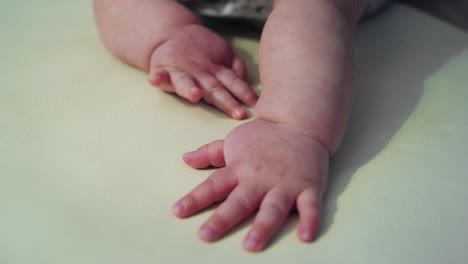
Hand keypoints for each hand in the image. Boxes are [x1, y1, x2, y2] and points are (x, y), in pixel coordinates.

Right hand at [149, 24, 257, 118]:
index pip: (233, 82)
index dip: (244, 92)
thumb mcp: (223, 54)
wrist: (173, 34)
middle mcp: (199, 72)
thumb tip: (244, 79)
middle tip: (237, 112)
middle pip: (214, 88)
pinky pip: (159, 75)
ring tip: (194, 95)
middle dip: (226, 101)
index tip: (255, 104)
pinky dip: (157, 78)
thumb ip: (235, 67)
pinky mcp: (162, 70)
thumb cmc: (202, 51)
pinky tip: (154, 81)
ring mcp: (180, 72)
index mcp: (216, 70)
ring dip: (189, 88)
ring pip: (186, 81)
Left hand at [173, 119, 328, 251]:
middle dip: (222, 218)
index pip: (213, 185)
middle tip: (206, 234)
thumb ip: (210, 153)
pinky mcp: (309, 186)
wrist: (299, 122)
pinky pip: (310, 206)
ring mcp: (285, 184)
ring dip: (262, 227)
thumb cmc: (264, 135)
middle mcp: (260, 179)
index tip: (178, 211)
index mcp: (240, 169)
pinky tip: (306, 237)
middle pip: (239, 201)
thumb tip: (185, 159)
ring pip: (273, 208)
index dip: (195, 198)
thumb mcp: (233, 141)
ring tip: (251, 245)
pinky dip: (310, 220)